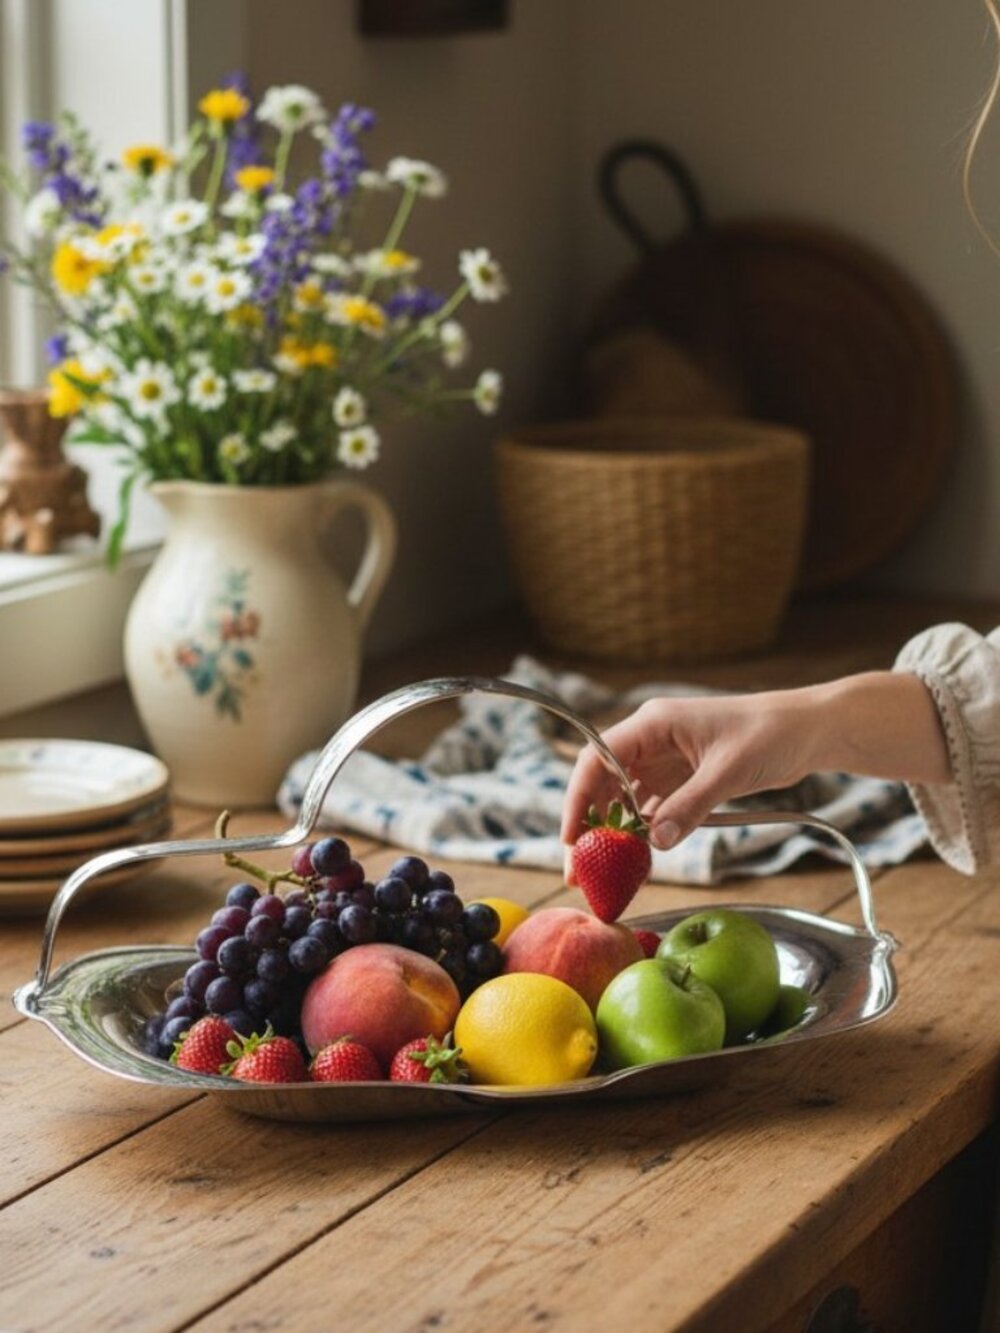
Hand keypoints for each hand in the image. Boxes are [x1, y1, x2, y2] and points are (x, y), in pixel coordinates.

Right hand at [560, 672, 950, 865]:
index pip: (597, 759)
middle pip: (603, 781)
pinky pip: (651, 807)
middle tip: (579, 869)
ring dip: (614, 832)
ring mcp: (665, 759)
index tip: (572, 837)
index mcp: (652, 724)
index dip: (578, 798)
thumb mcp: (728, 771)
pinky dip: (642, 832)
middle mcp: (651, 739)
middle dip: (589, 823)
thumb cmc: (770, 734)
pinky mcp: (682, 777)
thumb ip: (690, 806)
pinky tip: (636, 858)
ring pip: (624, 798)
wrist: (808, 730)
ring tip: (602, 872)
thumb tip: (654, 843)